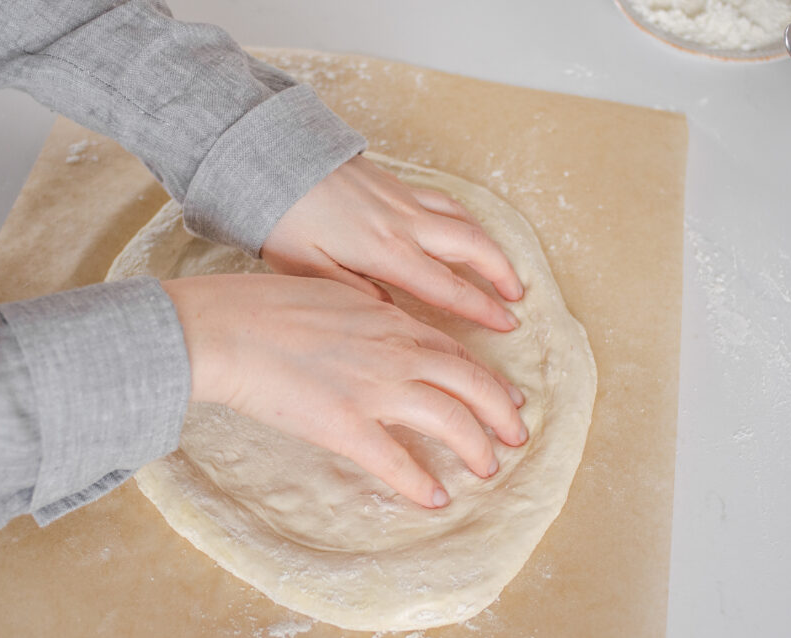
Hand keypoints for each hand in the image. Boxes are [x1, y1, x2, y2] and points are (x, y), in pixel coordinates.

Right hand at [163, 274, 526, 508]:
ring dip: (475, 446)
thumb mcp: (329, 294)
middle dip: (500, 411)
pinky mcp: (346, 426)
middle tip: (516, 435)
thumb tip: (379, 326)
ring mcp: (374, 389)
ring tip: (488, 467)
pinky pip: (396, 461)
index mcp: (388, 320)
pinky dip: (420, 483)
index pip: (452, 352)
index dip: (485, 377)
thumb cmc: (264, 307)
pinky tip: (435, 499)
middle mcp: (394, 352)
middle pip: (468, 383)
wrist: (228, 328)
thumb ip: (364, 314)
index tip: (504, 395)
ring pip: (448, 419)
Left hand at [262, 155, 523, 330]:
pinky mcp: (394, 183)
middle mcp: (404, 223)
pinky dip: (464, 217)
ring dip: (489, 245)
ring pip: (463, 220)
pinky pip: (443, 200)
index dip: (481, 309)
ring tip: (502, 268)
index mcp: (385, 252)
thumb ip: (355, 294)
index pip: (447, 287)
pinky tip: (464, 228)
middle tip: (518, 299)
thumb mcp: (309, 270)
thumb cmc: (283, 220)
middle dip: (501, 273)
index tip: (507, 324)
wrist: (272, 160)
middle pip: (471, 247)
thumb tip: (392, 313)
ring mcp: (402, 199)